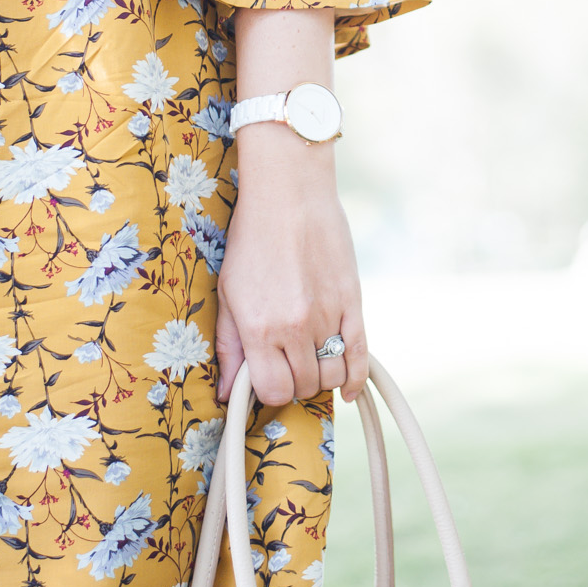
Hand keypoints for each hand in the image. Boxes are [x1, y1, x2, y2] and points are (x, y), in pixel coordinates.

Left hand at [215, 154, 368, 406]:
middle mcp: (295, 328)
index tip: (269, 378)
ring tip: (312, 362)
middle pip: (304, 386)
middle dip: (295, 383)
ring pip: (333, 375)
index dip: (271, 392)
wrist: (290, 194)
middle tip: (289, 364)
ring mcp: (328, 316)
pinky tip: (349, 389)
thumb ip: (229, 346)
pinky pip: (360, 355)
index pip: (273, 391)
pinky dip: (356, 380)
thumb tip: (226, 392)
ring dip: (323, 378)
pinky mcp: (353, 302)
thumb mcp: (229, 292)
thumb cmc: (252, 239)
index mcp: (259, 328)